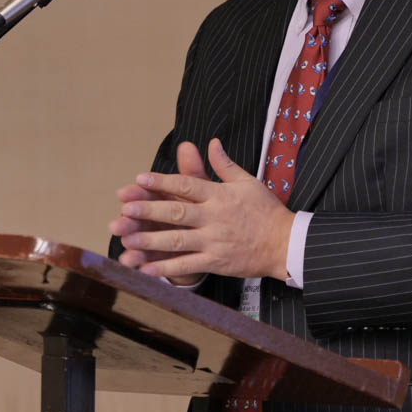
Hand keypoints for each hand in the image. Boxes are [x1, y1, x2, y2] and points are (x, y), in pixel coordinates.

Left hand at [110, 138, 294, 281]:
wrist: (286, 243)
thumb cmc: (266, 210)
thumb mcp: (247, 181)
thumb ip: (224, 164)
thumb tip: (211, 142)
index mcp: (219, 195)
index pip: (186, 185)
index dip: (162, 182)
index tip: (140, 179)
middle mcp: (214, 217)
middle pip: (176, 212)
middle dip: (149, 210)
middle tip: (125, 208)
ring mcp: (214, 241)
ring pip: (177, 240)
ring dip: (151, 240)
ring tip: (127, 239)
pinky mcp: (216, 262)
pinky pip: (188, 266)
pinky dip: (167, 268)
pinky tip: (146, 269)